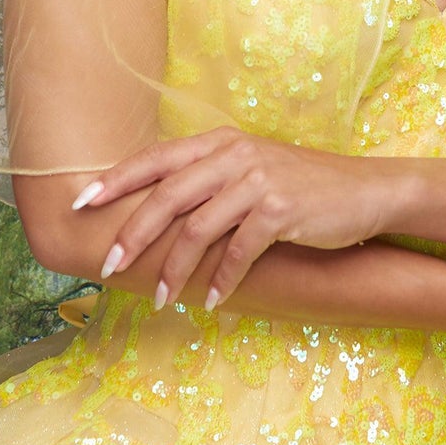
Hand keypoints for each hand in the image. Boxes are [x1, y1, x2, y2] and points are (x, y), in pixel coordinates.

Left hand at [69, 127, 391, 310]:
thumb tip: (156, 211)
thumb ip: (209, 180)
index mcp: (220, 142)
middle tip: (107, 267)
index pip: (156, 158)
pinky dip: (220, 280)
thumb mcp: (251, 170)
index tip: (80, 203)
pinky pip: (237, 251)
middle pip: (167, 195)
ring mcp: (258, 180)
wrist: (364, 191)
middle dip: (132, 234)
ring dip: (173, 270)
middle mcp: (235, 155)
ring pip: (197, 228)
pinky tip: (210, 302)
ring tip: (158, 300)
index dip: (116, 180)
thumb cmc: (302, 186)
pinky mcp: (281, 210)